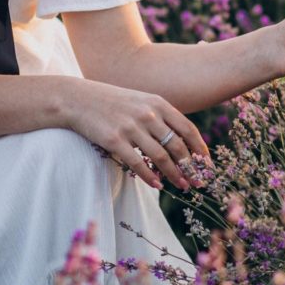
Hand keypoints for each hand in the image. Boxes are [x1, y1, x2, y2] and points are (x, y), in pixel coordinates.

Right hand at [62, 79, 211, 191]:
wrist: (78, 99)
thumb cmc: (112, 102)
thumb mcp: (140, 101)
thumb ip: (160, 116)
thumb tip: (182, 139)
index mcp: (157, 103)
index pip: (187, 128)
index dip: (200, 147)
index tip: (207, 163)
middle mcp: (147, 114)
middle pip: (177, 145)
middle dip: (191, 166)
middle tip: (198, 181)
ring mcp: (131, 127)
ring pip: (160, 157)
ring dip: (174, 175)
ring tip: (183, 186)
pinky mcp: (114, 140)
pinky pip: (137, 163)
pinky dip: (150, 177)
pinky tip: (157, 185)